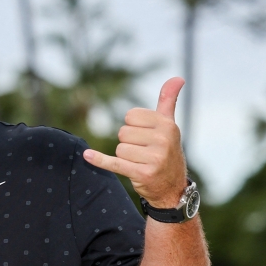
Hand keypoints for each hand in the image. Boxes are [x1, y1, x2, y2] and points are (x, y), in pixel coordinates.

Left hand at [83, 78, 187, 208]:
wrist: (172, 188)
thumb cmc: (166, 152)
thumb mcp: (169, 126)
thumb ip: (168, 101)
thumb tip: (178, 77)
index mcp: (167, 125)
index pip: (131, 116)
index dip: (133, 127)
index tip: (146, 137)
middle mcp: (163, 140)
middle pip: (123, 133)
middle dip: (129, 143)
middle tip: (144, 153)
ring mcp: (154, 158)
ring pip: (119, 149)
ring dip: (125, 157)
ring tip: (141, 163)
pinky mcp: (142, 173)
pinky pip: (114, 163)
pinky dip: (99, 160)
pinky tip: (87, 155)